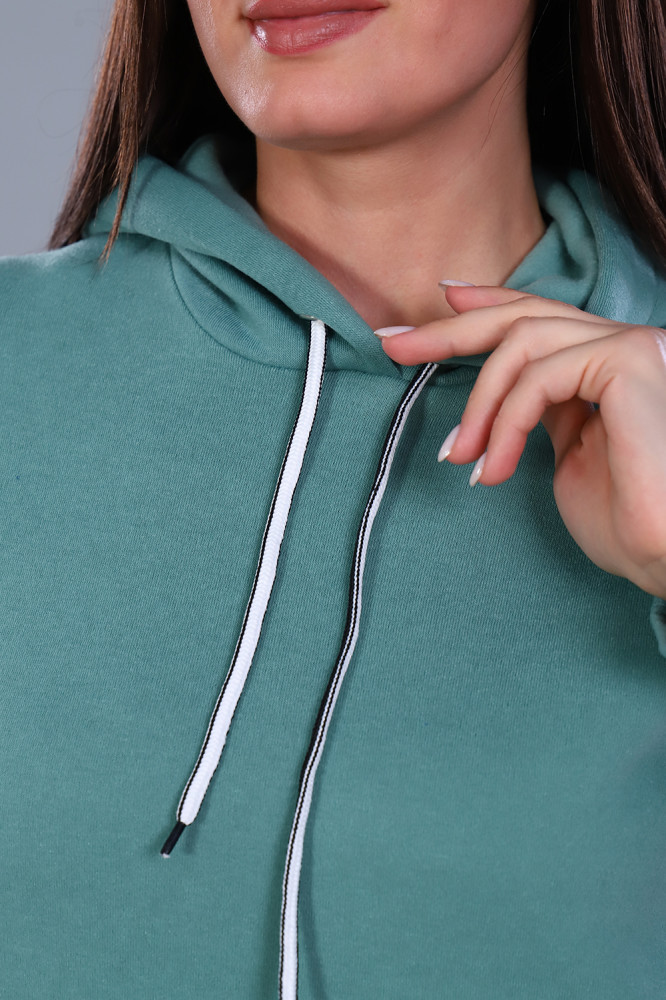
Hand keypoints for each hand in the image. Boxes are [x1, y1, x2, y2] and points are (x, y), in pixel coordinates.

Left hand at [378, 284, 665, 598]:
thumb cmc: (625, 523)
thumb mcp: (567, 456)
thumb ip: (540, 413)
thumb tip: (497, 399)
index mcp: (609, 366)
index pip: (541, 318)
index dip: (488, 305)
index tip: (439, 303)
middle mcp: (624, 346)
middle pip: (525, 314)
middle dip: (451, 329)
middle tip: (394, 346)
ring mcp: (631, 347)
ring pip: (523, 343)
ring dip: (477, 403)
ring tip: (458, 457)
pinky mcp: (629, 360)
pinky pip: (538, 377)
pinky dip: (504, 422)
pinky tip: (491, 469)